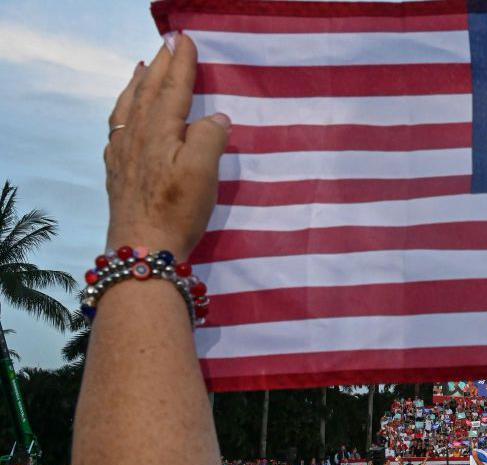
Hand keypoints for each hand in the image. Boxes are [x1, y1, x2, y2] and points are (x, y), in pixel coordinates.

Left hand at [105, 33, 229, 257]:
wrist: (141, 250)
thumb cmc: (177, 210)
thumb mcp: (202, 172)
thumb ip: (209, 137)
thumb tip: (215, 119)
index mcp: (160, 130)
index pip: (173, 88)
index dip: (181, 64)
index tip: (185, 40)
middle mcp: (137, 135)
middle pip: (148, 91)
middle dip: (160, 65)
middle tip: (167, 43)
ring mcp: (123, 153)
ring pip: (129, 106)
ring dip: (139, 83)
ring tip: (143, 68)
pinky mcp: (118, 172)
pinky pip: (118, 126)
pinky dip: (125, 109)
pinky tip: (127, 115)